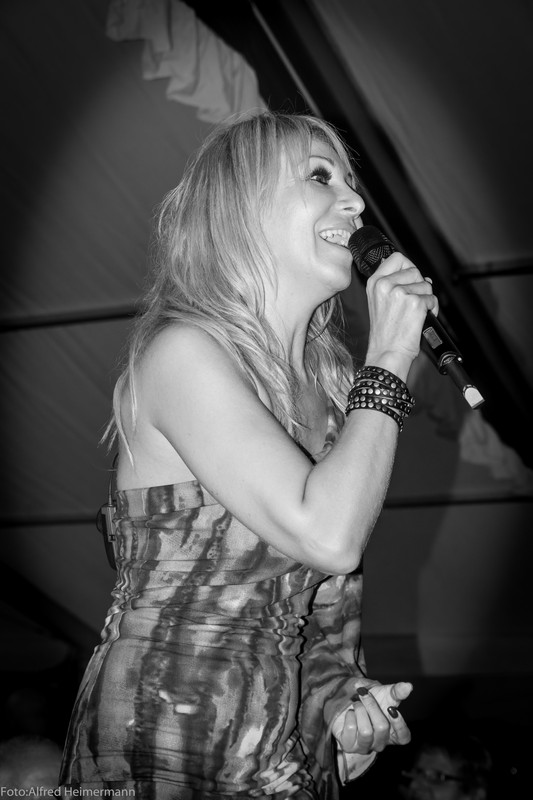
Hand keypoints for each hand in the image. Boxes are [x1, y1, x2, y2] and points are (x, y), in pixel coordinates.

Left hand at [332, 678, 412, 753]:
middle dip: (371, 706)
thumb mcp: (385, 694)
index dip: (399, 724)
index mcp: (394, 734)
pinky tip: (350, 713)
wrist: (348, 701)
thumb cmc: (372, 700)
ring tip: (357, 704)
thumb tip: (408, 686)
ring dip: (360, 710)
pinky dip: (349, 716)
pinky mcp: (349, 745)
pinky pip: (350, 730)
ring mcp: (364, 747)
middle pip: (382, 727)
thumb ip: (397, 692)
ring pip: (366, 732)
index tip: (391, 708)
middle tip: (364, 694)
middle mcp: (380, 743)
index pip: (404, 737)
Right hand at [366, 252, 437, 368]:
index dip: (408, 267)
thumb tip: (423, 278)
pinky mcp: (415, 303)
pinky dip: (431, 310)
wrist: (387, 352)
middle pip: (415, 270)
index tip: (409, 278)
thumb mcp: (380, 303)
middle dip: (419, 286)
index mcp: (375, 283)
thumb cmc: (385, 333)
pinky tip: (419, 320)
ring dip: (426, 299)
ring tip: (413, 314)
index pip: (397, 258)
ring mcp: (400, 293)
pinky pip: (432, 299)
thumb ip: (396, 285)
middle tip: (410, 303)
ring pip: (426, 285)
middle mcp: (385, 285)